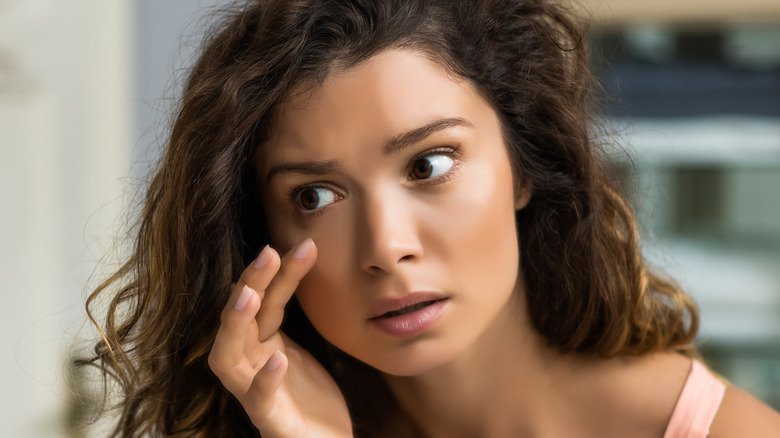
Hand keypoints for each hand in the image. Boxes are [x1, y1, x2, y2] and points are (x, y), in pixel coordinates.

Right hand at [208, 238, 352, 437]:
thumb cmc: (310, 398)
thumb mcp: (301, 347)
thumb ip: (288, 313)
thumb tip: (299, 256)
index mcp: (258, 345)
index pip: (263, 301)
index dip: (276, 272)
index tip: (303, 245)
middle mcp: (249, 365)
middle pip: (237, 319)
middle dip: (249, 284)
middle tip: (268, 252)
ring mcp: (254, 395)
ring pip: (227, 358)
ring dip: (235, 324)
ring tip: (250, 295)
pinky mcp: (270, 423)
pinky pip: (258, 402)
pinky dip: (264, 380)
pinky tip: (278, 360)